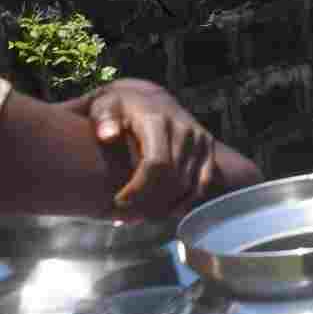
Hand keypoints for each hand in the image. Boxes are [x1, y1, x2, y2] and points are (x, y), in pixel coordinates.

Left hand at [78, 79, 231, 218]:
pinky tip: (166, 210)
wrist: (147, 97)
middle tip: (128, 215)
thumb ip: (103, 118)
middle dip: (150, 202)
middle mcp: (184, 129)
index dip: (139, 188)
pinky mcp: (208, 147)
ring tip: (143, 216)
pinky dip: (187, 201)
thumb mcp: (104, 105)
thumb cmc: (120, 108)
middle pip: (173, 178)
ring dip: (167, 205)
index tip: (119, 202)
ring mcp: (199, 139)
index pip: (156, 163)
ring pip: (188, 184)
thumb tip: (108, 135)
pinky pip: (203, 183)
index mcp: (158, 121)